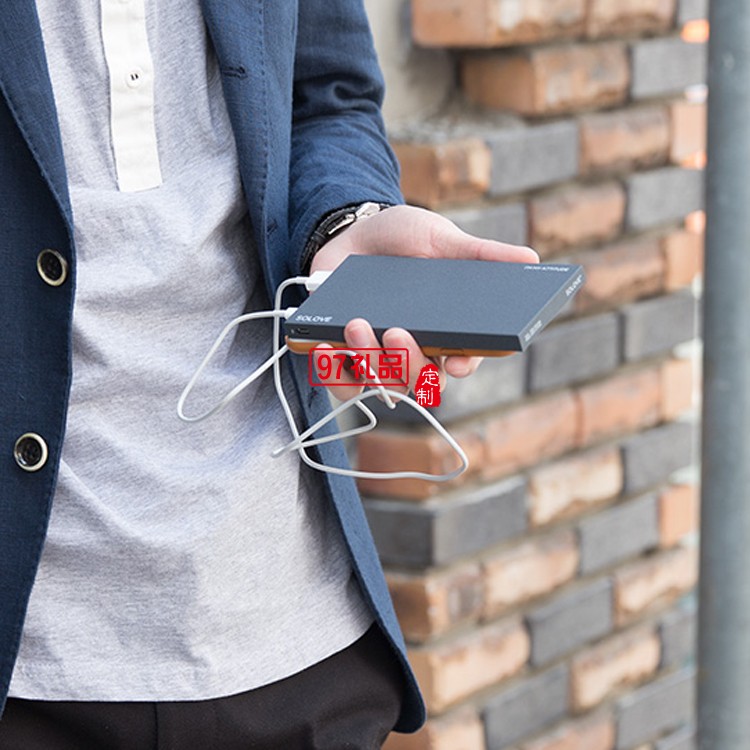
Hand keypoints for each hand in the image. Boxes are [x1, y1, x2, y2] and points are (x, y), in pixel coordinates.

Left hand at [309, 205, 538, 399]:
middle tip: (397, 331)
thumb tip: (531, 258)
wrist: (352, 232)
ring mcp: (379, 355)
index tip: (456, 362)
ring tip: (357, 324)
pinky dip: (333, 369)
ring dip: (370, 360)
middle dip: (409, 363)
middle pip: (420, 380)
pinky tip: (325, 344)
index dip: (462, 366)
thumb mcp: (440, 238)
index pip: (463, 360)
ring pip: (381, 382)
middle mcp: (415, 349)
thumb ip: (480, 253)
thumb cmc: (403, 239)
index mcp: (446, 329)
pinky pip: (341, 381)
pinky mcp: (344, 354)